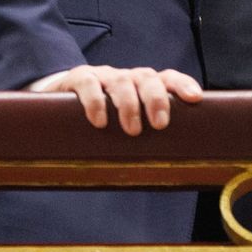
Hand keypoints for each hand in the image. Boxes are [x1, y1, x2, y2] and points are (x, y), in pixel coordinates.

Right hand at [33, 65, 201, 133]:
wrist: (56, 102)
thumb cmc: (100, 120)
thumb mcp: (123, 127)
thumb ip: (143, 141)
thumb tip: (169, 175)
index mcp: (142, 86)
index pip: (167, 78)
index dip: (182, 85)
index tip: (195, 99)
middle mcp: (126, 78)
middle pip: (147, 78)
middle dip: (157, 99)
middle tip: (160, 124)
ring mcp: (103, 76)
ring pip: (122, 81)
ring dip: (129, 104)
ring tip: (132, 130)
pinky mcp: (78, 79)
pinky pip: (89, 83)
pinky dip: (95, 101)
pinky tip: (99, 120)